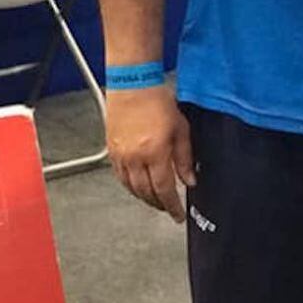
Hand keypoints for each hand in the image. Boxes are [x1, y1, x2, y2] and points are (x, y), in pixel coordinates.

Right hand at [106, 84, 195, 221]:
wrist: (133, 87)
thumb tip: (190, 180)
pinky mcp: (112, 152)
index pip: (164, 189)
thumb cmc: (158, 102)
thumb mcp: (181, 129)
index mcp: (155, 153)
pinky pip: (121, 178)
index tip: (178, 215)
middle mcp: (135, 159)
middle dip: (159, 204)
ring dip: (145, 198)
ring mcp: (121, 157)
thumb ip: (185, 158)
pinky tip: (139, 186)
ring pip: (132, 188)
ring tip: (156, 200)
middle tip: (168, 208)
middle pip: (146, 192)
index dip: (172, 206)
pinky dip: (131, 187)